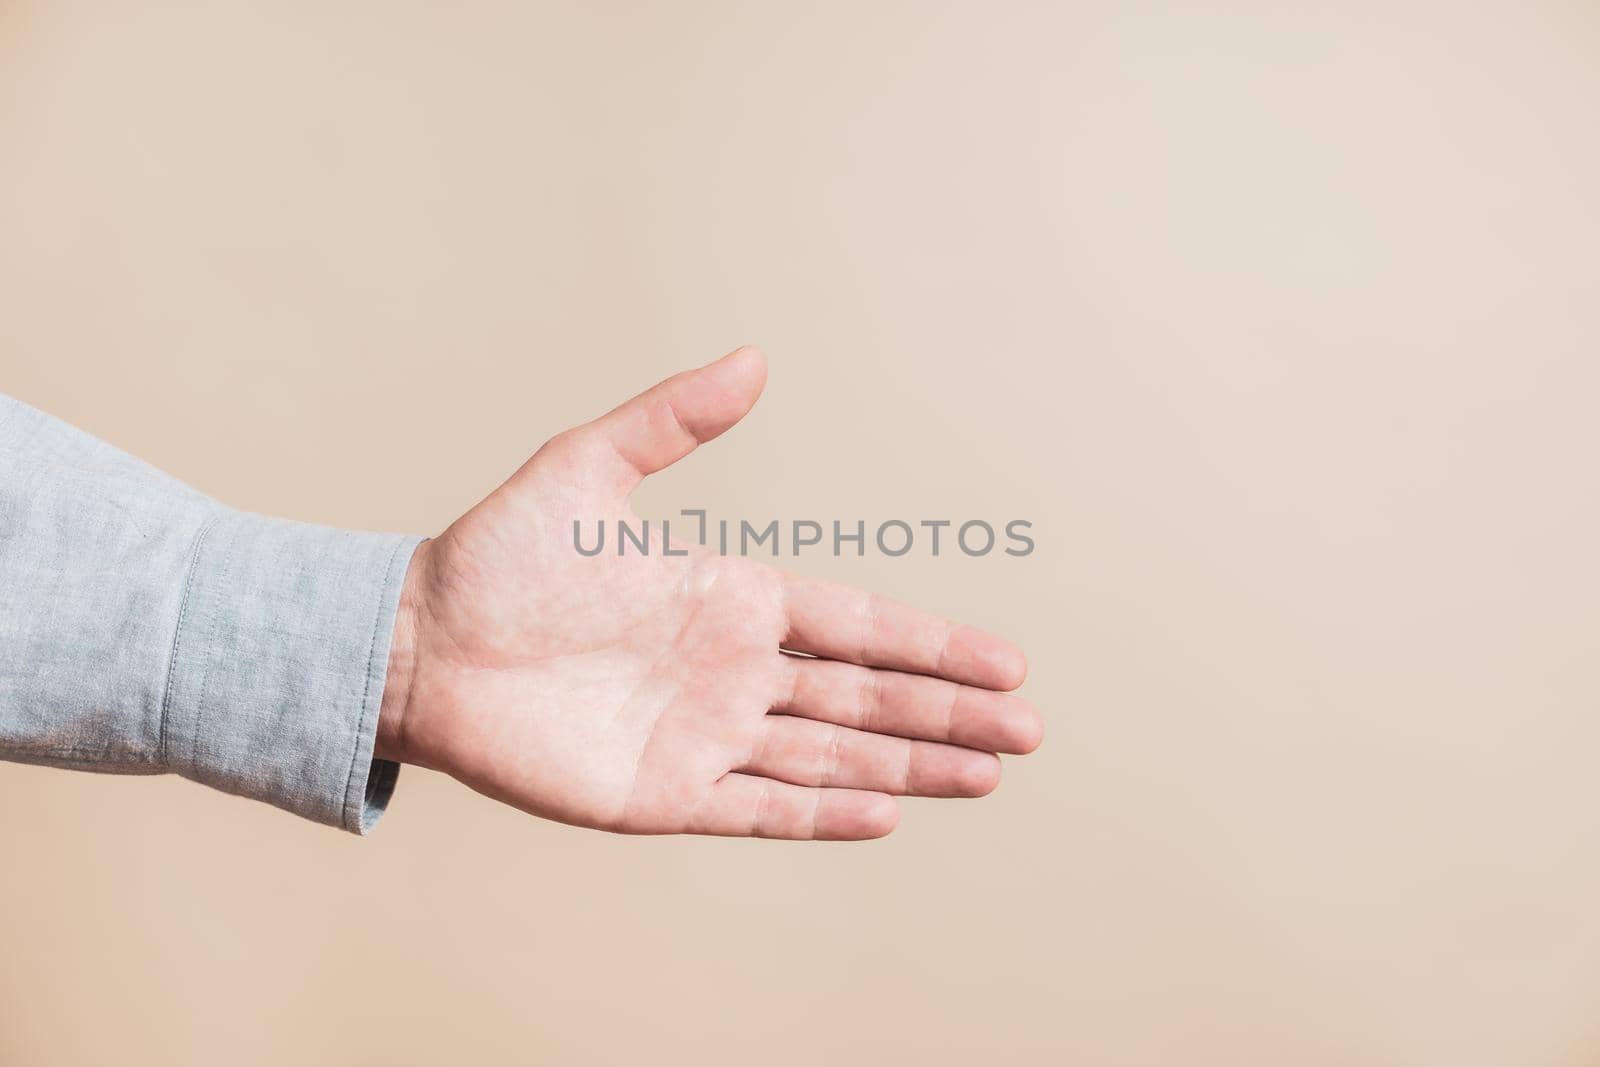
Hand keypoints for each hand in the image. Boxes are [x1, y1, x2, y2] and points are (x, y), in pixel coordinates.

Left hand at [375, 347, 1041, 838]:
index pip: (859, 625)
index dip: (934, 645)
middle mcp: (734, 672)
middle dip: (948, 715)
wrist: (417, 643)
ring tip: (987, 774)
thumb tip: (753, 358)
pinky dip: (822, 814)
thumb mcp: (588, 467)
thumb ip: (674, 421)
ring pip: (831, 755)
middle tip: (1028, 730)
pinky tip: (886, 812)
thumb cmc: (499, 555)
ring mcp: (704, 737)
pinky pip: (761, 809)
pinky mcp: (663, 797)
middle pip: (866, 697)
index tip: (1007, 661)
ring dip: (910, 767)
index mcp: (734, 597)